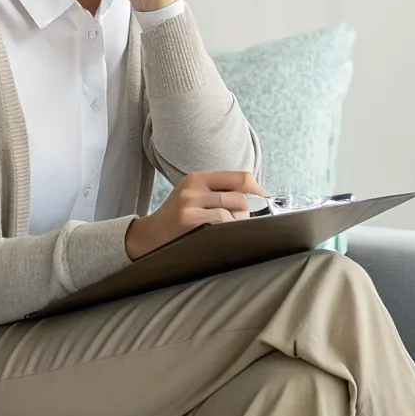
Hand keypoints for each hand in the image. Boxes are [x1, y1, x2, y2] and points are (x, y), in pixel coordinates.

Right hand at [125, 169, 263, 259]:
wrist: (148, 237)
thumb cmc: (178, 218)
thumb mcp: (194, 197)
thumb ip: (221, 193)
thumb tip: (259, 199)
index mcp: (198, 178)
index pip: (240, 177)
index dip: (258, 191)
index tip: (266, 203)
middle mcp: (193, 188)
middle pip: (240, 197)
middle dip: (249, 213)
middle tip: (244, 224)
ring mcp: (189, 204)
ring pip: (232, 212)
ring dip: (237, 225)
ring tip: (228, 232)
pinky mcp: (187, 221)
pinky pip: (221, 224)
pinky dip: (227, 232)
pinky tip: (219, 238)